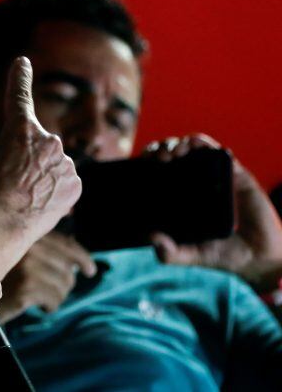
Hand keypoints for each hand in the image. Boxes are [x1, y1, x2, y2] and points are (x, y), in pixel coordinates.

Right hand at [0, 57, 81, 275]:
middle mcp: (49, 140)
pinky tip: (36, 205)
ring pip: (50, 165)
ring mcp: (66, 164)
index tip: (23, 62)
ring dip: (38, 176)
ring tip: (18, 198)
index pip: (18, 94)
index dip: (19, 76)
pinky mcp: (76, 186)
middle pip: (34, 145)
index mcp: (20, 127)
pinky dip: (51, 192)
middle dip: (23, 158)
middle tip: (5, 181)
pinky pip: (62, 183)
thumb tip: (14, 151)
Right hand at [0, 232, 95, 322]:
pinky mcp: (24, 288)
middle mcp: (28, 246)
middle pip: (67, 269)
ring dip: (56, 296)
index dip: (82, 258)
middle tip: (51, 291)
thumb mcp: (18, 254)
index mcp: (29, 234)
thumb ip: (42, 247)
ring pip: (63, 286)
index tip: (90, 271)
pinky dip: (50, 306)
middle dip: (63, 283)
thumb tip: (74, 255)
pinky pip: (54, 300)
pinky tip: (39, 306)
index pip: (66, 244)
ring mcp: (26, 267)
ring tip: (41, 297)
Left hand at [146, 134, 281, 287]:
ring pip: (189, 148)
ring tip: (171, 154)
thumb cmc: (223, 254)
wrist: (259, 256)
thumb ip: (173, 253)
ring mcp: (212, 176)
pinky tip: (192, 145)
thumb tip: (151, 240)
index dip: (146, 163)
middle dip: (158, 150)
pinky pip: (214, 150)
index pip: (156, 172)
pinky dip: (200, 143)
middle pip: (169, 155)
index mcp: (179, 197)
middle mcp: (193, 183)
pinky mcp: (232, 172)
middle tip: (156, 159)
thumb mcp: (192, 255)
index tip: (140, 164)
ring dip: (176, 144)